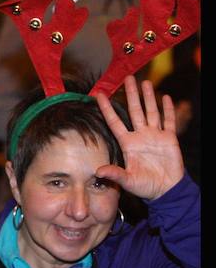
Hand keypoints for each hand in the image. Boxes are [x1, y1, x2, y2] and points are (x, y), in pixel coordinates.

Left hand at [95, 75, 183, 200]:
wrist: (166, 190)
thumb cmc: (145, 186)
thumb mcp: (127, 180)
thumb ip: (114, 174)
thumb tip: (98, 171)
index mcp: (128, 143)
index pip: (115, 122)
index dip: (107, 109)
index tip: (99, 95)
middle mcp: (140, 136)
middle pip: (134, 110)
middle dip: (131, 95)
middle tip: (128, 78)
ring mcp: (155, 136)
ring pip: (151, 112)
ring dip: (148, 97)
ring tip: (145, 82)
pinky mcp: (169, 139)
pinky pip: (169, 121)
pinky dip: (168, 110)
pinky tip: (165, 98)